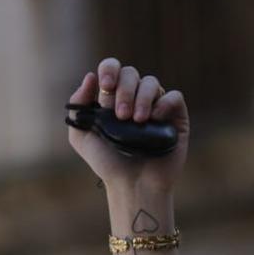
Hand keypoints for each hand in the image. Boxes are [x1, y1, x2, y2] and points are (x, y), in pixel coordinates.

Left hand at [66, 58, 189, 201]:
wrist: (132, 185)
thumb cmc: (107, 163)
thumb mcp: (81, 137)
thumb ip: (78, 107)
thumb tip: (90, 77)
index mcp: (112, 98)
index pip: (112, 69)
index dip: (109, 69)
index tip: (106, 86)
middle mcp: (134, 98)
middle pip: (131, 73)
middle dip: (124, 90)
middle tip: (121, 115)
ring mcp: (155, 105)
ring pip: (151, 82)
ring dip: (142, 98)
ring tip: (137, 121)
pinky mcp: (175, 117)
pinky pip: (174, 96)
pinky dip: (164, 103)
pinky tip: (154, 119)